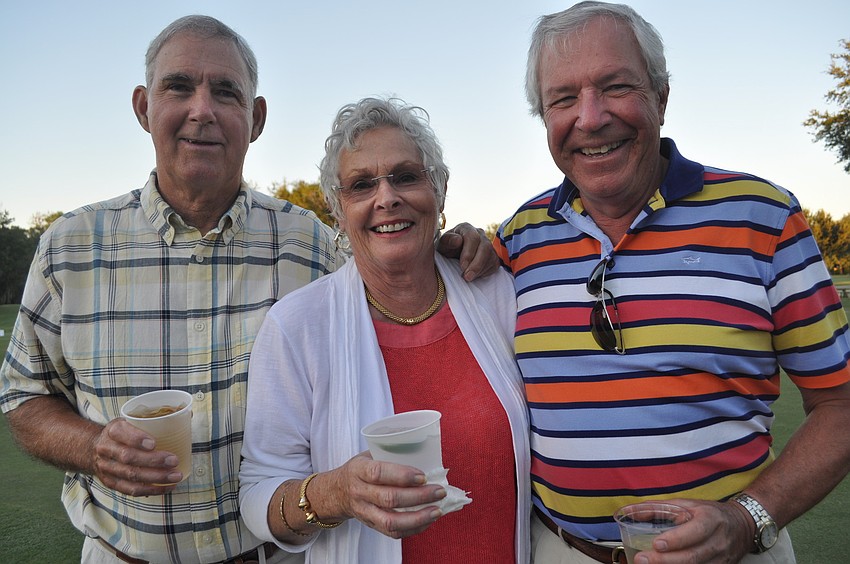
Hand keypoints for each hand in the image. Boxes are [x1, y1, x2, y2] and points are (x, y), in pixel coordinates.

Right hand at [92, 418, 183, 495]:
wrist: (93, 448)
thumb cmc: (122, 433)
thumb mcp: (131, 420)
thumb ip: (155, 419)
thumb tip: (187, 415)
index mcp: (113, 430)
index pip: (122, 433)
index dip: (137, 439)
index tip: (154, 443)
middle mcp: (106, 449)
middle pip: (128, 457)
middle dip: (153, 461)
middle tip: (174, 460)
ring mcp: (107, 468)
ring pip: (131, 475)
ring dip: (156, 477)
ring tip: (176, 475)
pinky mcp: (111, 482)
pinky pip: (131, 490)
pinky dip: (151, 490)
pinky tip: (167, 487)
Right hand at [317, 453, 446, 538]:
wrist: (337, 493)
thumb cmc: (360, 470)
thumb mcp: (368, 455)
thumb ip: (389, 452)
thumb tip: (423, 448)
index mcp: (359, 470)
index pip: (378, 473)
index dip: (402, 475)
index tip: (423, 476)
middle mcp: (360, 493)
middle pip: (389, 499)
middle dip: (418, 496)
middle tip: (439, 491)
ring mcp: (364, 512)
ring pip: (391, 521)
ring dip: (418, 518)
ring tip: (437, 510)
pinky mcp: (371, 526)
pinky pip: (393, 533)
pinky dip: (413, 529)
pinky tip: (428, 520)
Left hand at [436, 222, 499, 280]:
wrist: (452, 255)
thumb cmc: (447, 248)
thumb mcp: (442, 245)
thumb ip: (448, 241)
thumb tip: (458, 240)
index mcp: (466, 228)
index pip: (472, 237)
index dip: (469, 253)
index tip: (462, 267)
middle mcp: (480, 234)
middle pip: (485, 247)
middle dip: (477, 264)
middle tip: (467, 277)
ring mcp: (488, 244)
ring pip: (491, 256)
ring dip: (480, 270)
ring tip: (469, 278)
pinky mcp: (493, 256)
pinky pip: (494, 264)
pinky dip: (485, 272)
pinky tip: (475, 276)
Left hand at [627, 498, 753, 563]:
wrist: (743, 526)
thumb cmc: (710, 513)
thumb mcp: (688, 504)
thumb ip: (659, 508)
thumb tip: (629, 511)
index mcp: (711, 520)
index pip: (695, 531)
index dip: (676, 539)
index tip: (656, 543)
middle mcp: (718, 541)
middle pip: (692, 556)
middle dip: (665, 560)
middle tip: (642, 560)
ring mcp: (721, 559)